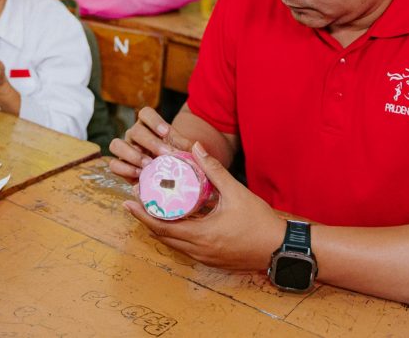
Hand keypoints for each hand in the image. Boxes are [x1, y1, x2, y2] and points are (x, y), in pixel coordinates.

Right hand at [108, 106, 194, 180]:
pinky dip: (125, 169)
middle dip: (150, 143)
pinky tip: (139, 174)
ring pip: (116, 144)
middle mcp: (134, 135)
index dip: (154, 121)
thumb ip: (187, 147)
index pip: (145, 113)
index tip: (166, 132)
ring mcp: (125, 149)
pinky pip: (114, 164)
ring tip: (148, 165)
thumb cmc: (174, 158)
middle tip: (163, 154)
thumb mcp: (183, 151)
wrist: (166, 175)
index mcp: (149, 125)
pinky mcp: (120, 166)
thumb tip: (197, 148)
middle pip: (134, 130)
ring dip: (132, 155)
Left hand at [123, 141, 285, 271]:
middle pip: (163, 237)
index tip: (128, 201)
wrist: (279, 248)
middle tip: (136, 201)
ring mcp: (205, 258)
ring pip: (174, 244)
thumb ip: (214, 170)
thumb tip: (196, 147)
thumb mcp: (236, 192)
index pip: (162, 227)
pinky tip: (176, 221)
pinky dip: (176, 235)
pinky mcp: (212, 260)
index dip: (142, 214)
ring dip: (160, 228)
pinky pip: (186, 248)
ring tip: (151, 209)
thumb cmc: (259, 221)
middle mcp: (199, 250)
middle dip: (147, 219)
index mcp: (201, 235)